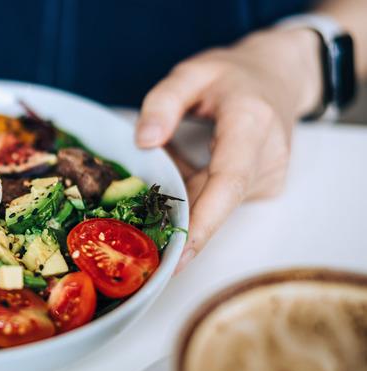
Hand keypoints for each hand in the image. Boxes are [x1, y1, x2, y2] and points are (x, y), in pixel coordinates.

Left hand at [134, 28, 322, 273]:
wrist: (278, 76)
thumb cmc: (233, 76)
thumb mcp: (191, 73)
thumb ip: (163, 102)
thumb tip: (144, 141)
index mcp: (251, 124)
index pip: (228, 182)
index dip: (203, 222)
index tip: (180, 254)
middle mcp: (267, 156)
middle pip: (215, 202)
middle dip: (175, 218)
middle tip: (135, 229)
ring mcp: (269, 177)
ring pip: (212, 204)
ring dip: (182, 197)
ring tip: (162, 174)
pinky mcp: (263, 188)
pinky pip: (217, 200)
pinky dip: (193, 193)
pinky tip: (184, 173)